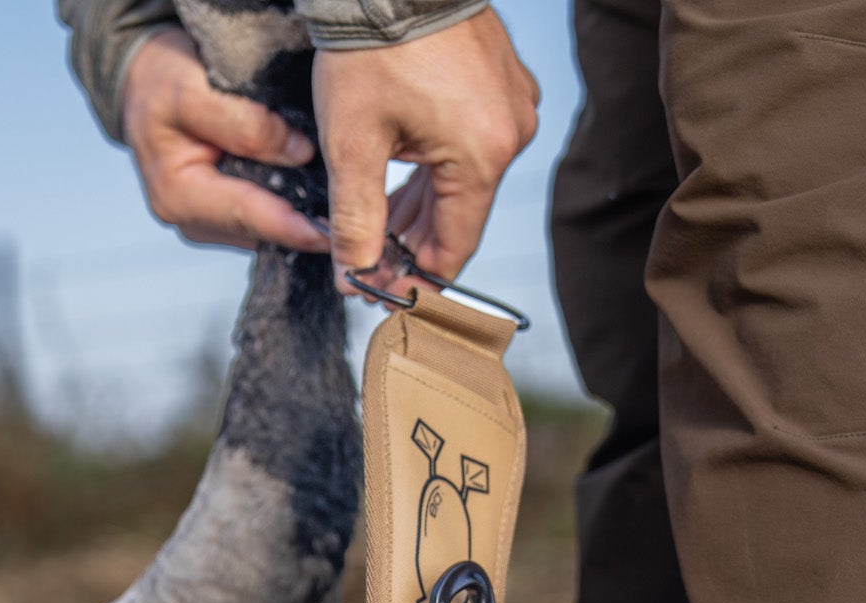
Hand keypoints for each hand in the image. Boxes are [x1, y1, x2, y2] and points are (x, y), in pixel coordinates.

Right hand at [122, 29, 330, 252]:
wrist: (145, 85)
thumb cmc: (163, 82)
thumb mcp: (193, 89)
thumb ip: (244, 124)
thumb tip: (300, 153)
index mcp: (178, 197)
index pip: (248, 214)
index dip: (293, 225)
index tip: (334, 233)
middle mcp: (192, 222)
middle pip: (260, 229)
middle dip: (304, 228)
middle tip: (353, 226)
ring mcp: (209, 224)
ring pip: (266, 228)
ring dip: (300, 219)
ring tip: (340, 212)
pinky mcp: (224, 218)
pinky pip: (263, 217)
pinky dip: (289, 208)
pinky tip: (316, 200)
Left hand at [314, 8, 538, 295]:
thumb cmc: (371, 47)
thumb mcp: (353, 144)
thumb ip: (356, 221)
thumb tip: (354, 280)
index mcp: (483, 157)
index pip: (454, 246)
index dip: (416, 277)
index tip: (381, 292)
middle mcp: (511, 135)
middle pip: (459, 215)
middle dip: (412, 241)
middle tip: (367, 260)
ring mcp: (512, 105)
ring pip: (461, 181)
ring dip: (420, 205)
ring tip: (378, 224)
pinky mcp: (502, 82)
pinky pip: (468, 144)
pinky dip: (433, 166)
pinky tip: (399, 177)